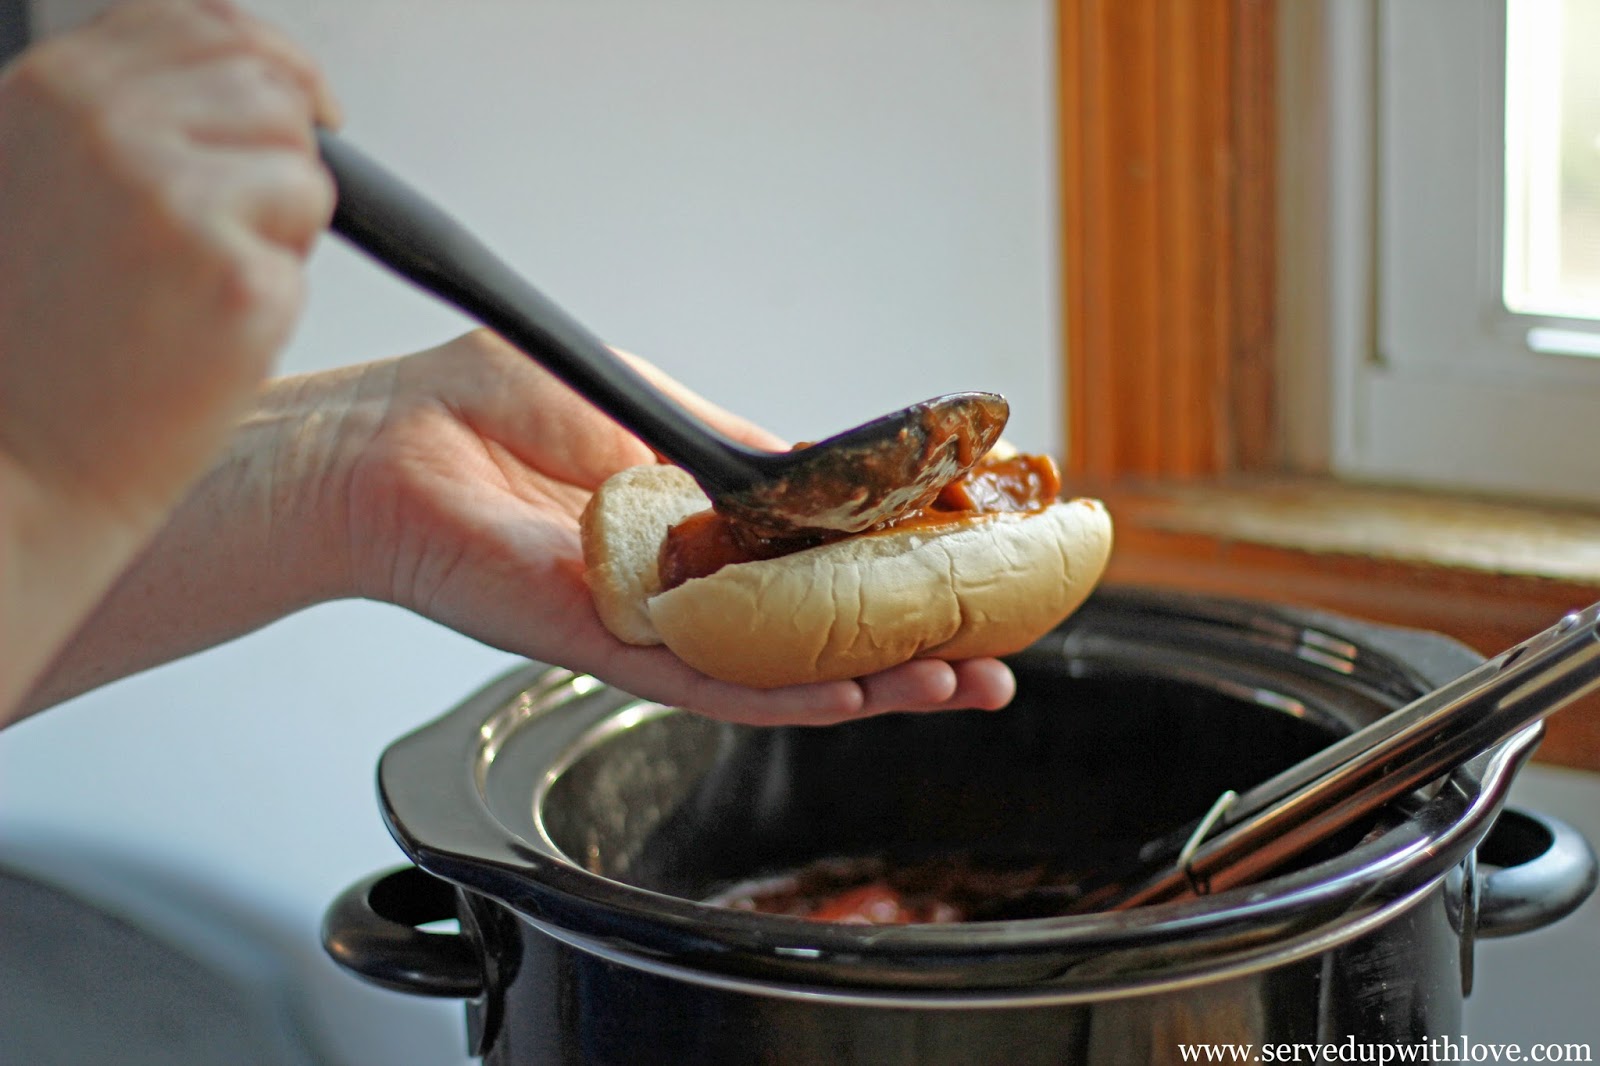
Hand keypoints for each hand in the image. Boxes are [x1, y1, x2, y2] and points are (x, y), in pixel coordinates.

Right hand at [0, 0, 337, 528]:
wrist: (14, 458)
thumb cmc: (31, 339)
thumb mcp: (41, 180)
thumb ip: (127, 116)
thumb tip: (250, 75)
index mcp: (58, 88)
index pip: (207, 24)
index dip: (273, 64)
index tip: (308, 105)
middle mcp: (109, 125)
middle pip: (275, 92)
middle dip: (280, 157)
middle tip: (231, 232)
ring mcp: (172, 197)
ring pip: (306, 176)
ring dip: (281, 231)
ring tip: (195, 289)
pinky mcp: (232, 276)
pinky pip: (304, 262)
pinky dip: (271, 301)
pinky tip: (201, 335)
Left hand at [293, 331, 1017, 724]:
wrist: (378, 447)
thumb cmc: (479, 403)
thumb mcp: (634, 399)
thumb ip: (723, 443)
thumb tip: (817, 467)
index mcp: (696, 525)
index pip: (817, 563)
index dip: (898, 574)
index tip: (974, 575)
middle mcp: (685, 588)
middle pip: (817, 636)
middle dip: (911, 652)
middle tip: (993, 665)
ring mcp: (650, 626)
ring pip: (778, 676)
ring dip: (870, 686)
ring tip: (954, 688)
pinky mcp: (602, 649)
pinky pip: (705, 686)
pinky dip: (779, 696)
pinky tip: (850, 699)